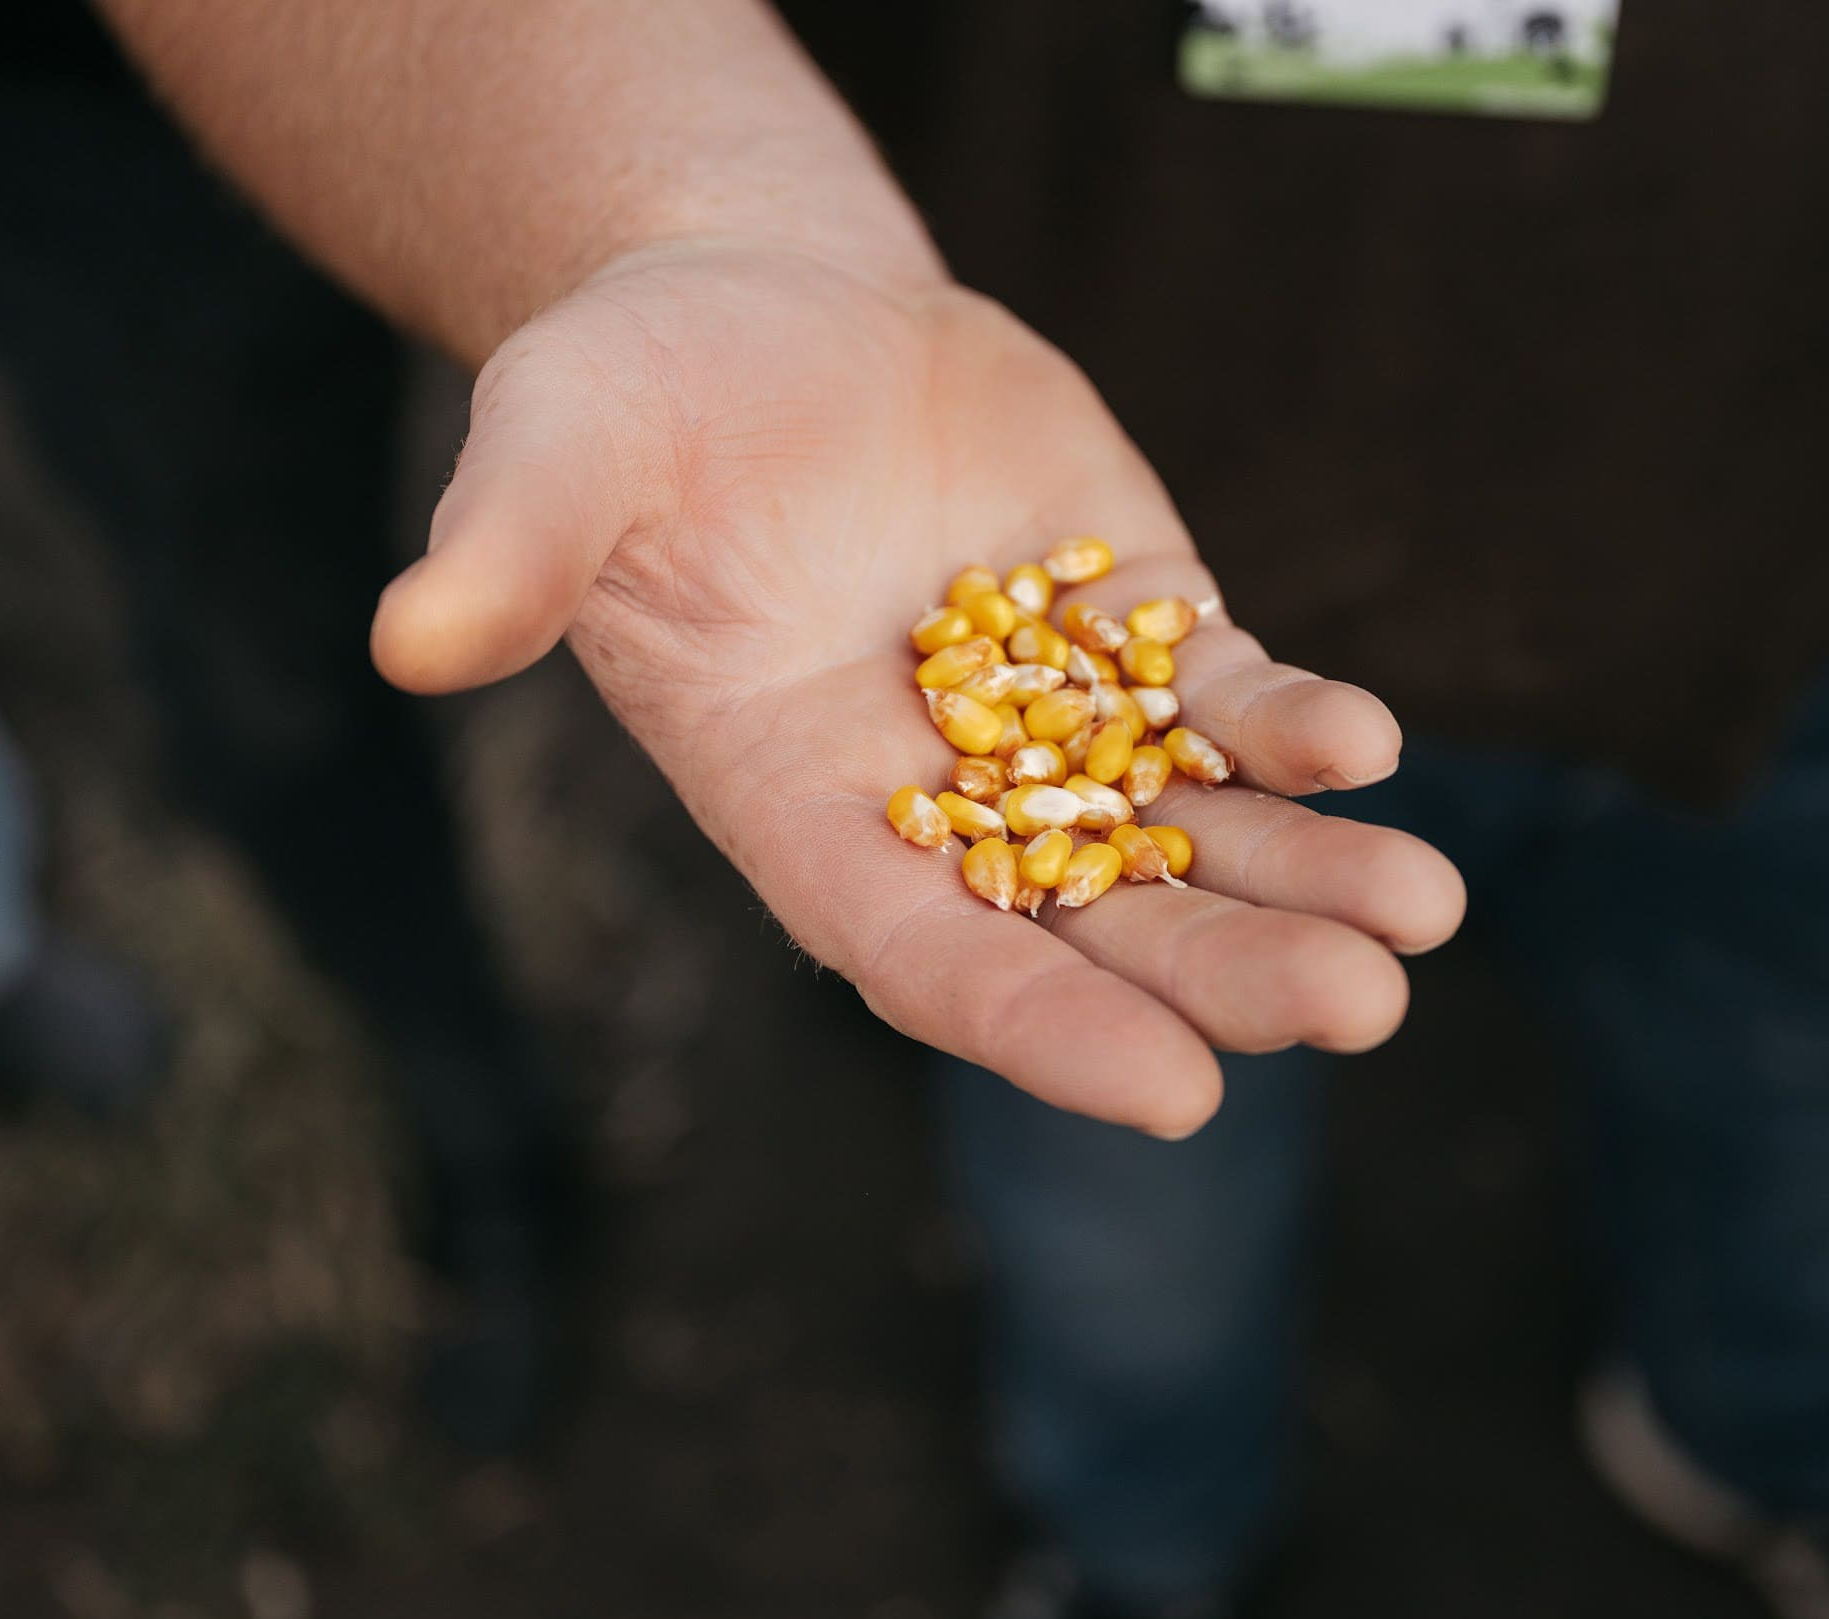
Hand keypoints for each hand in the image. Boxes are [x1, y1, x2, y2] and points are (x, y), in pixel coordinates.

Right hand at [371, 242, 1466, 1135]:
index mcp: (797, 805)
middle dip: (1225, 972)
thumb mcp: (557, 443)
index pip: (924, 955)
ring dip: (1306, 880)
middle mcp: (939, 793)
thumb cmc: (635, 395)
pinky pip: (1229, 702)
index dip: (1042, 1025)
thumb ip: (511, 548)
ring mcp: (1053, 715)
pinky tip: (1367, 747)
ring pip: (1192, 835)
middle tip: (1358, 1014)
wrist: (763, 310)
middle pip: (1098, 923)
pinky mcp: (1134, 623)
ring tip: (1419, 915)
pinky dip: (1296, 732)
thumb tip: (409, 639)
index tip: (1172, 1098)